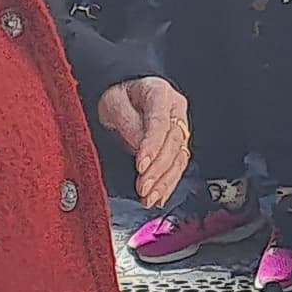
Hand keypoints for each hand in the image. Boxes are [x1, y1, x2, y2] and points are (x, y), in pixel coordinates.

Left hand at [99, 76, 193, 208]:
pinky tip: (159, 197)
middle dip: (158, 169)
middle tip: (143, 188)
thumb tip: (138, 146)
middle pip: (173, 143)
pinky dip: (168, 184)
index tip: (140, 166)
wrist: (122, 95)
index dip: (152, 147)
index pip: (160, 123)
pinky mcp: (176, 145)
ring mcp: (179, 128)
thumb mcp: (113, 102)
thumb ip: (126, 121)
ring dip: (165, 181)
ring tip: (149, 198)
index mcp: (160, 93)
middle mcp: (175, 110)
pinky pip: (177, 166)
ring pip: (179, 158)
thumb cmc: (117, 95)